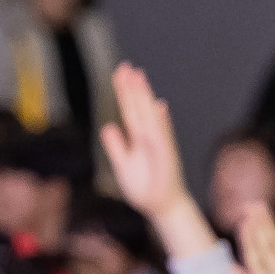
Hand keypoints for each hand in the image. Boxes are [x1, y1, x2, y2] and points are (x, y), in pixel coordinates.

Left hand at [101, 64, 210, 256]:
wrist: (162, 206)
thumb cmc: (145, 187)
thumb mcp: (123, 165)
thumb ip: (116, 146)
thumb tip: (108, 126)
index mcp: (138, 138)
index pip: (129, 111)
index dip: (125, 92)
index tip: (120, 73)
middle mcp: (150, 137)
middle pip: (139, 108)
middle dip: (132, 88)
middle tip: (125, 67)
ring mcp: (159, 145)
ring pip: (149, 117)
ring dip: (145, 98)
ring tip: (139, 78)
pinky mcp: (166, 157)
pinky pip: (162, 137)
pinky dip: (160, 123)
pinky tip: (158, 107)